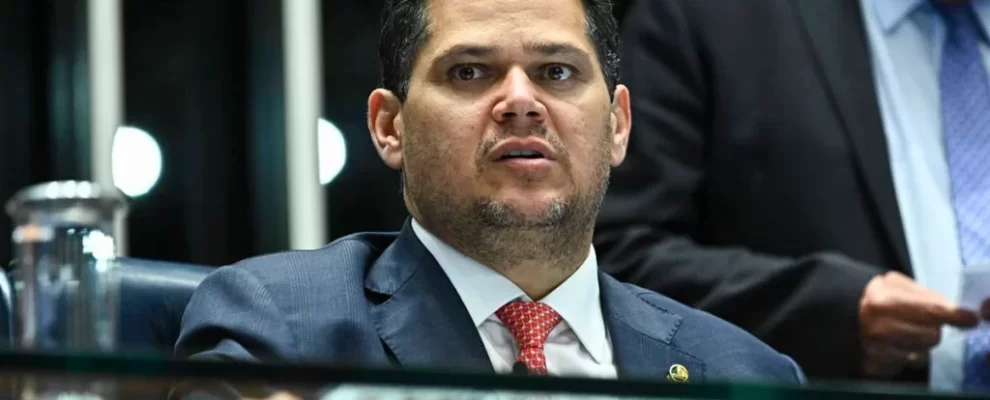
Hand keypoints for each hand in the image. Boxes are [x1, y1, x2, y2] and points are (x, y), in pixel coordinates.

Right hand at [859, 271, 979, 376]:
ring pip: (922, 355)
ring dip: (919, 345)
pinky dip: (903, 356)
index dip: (955, 316)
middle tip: (920, 322)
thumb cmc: (871, 296)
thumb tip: (955, 311)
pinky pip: (904, 366)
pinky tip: (891, 345)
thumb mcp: (894, 284)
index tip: (968, 319)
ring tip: (903, 333)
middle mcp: (879, 328)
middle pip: (932, 336)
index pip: (931, 311)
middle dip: (932, 329)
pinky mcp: (873, 365)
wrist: (839, 311)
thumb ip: (925, 296)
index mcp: (884, 302)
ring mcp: (875, 350)